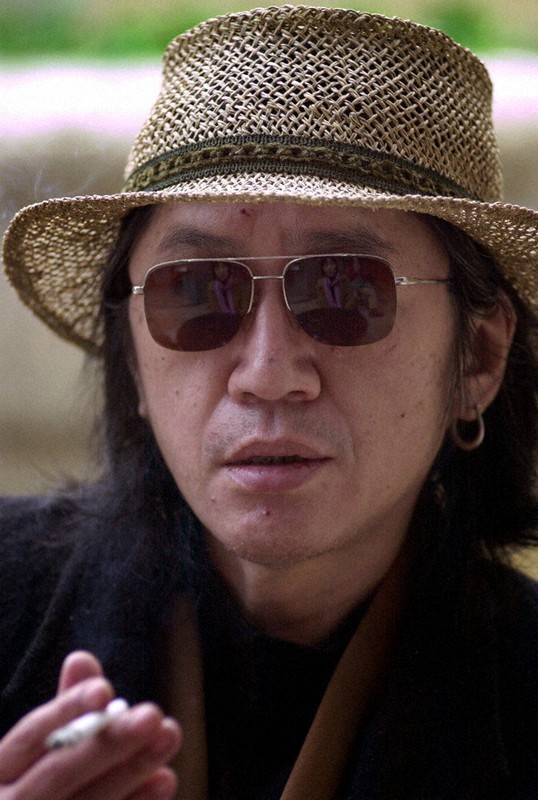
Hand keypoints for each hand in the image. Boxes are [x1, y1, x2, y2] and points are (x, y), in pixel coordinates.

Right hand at [0, 651, 180, 799]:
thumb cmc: (32, 783)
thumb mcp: (38, 749)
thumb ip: (65, 710)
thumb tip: (81, 658)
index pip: (31, 736)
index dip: (67, 710)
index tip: (105, 689)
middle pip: (59, 772)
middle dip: (109, 743)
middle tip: (153, 715)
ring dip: (131, 771)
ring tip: (168, 737)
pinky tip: (165, 779)